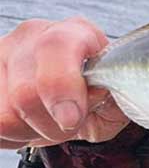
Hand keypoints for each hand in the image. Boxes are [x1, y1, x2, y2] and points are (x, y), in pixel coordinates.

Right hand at [0, 17, 129, 148]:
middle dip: (52, 124)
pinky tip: (28, 124)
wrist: (78, 102)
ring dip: (30, 131)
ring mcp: (1, 57)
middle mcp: (31, 38)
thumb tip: (93, 92)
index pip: (56, 46)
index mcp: (74, 32)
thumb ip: (112, 95)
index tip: (71, 118)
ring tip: (49, 122)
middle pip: (25, 92)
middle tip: (71, 123)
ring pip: (5, 114)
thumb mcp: (117, 98)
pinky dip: (11, 136)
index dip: (61, 86)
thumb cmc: (99, 96)